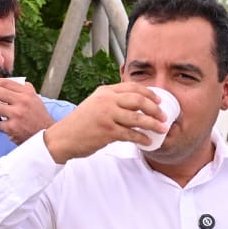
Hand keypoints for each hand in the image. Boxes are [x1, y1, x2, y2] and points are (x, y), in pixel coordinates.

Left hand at [0, 78, 53, 144]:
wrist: (47, 136)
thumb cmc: (40, 117)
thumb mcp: (36, 100)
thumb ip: (25, 90)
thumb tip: (12, 83)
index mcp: (27, 93)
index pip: (6, 82)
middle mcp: (22, 101)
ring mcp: (17, 114)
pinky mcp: (13, 127)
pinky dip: (3, 127)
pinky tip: (9, 128)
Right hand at [42, 83, 166, 163]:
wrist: (63, 137)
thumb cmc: (81, 123)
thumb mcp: (95, 104)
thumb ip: (112, 101)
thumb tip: (135, 103)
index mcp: (105, 91)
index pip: (133, 87)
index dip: (149, 93)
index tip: (159, 101)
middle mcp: (106, 101)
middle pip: (139, 100)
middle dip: (155, 109)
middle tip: (164, 116)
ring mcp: (107, 115)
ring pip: (138, 118)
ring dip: (153, 124)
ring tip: (162, 129)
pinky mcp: (107, 131)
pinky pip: (131, 134)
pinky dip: (142, 138)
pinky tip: (148, 141)